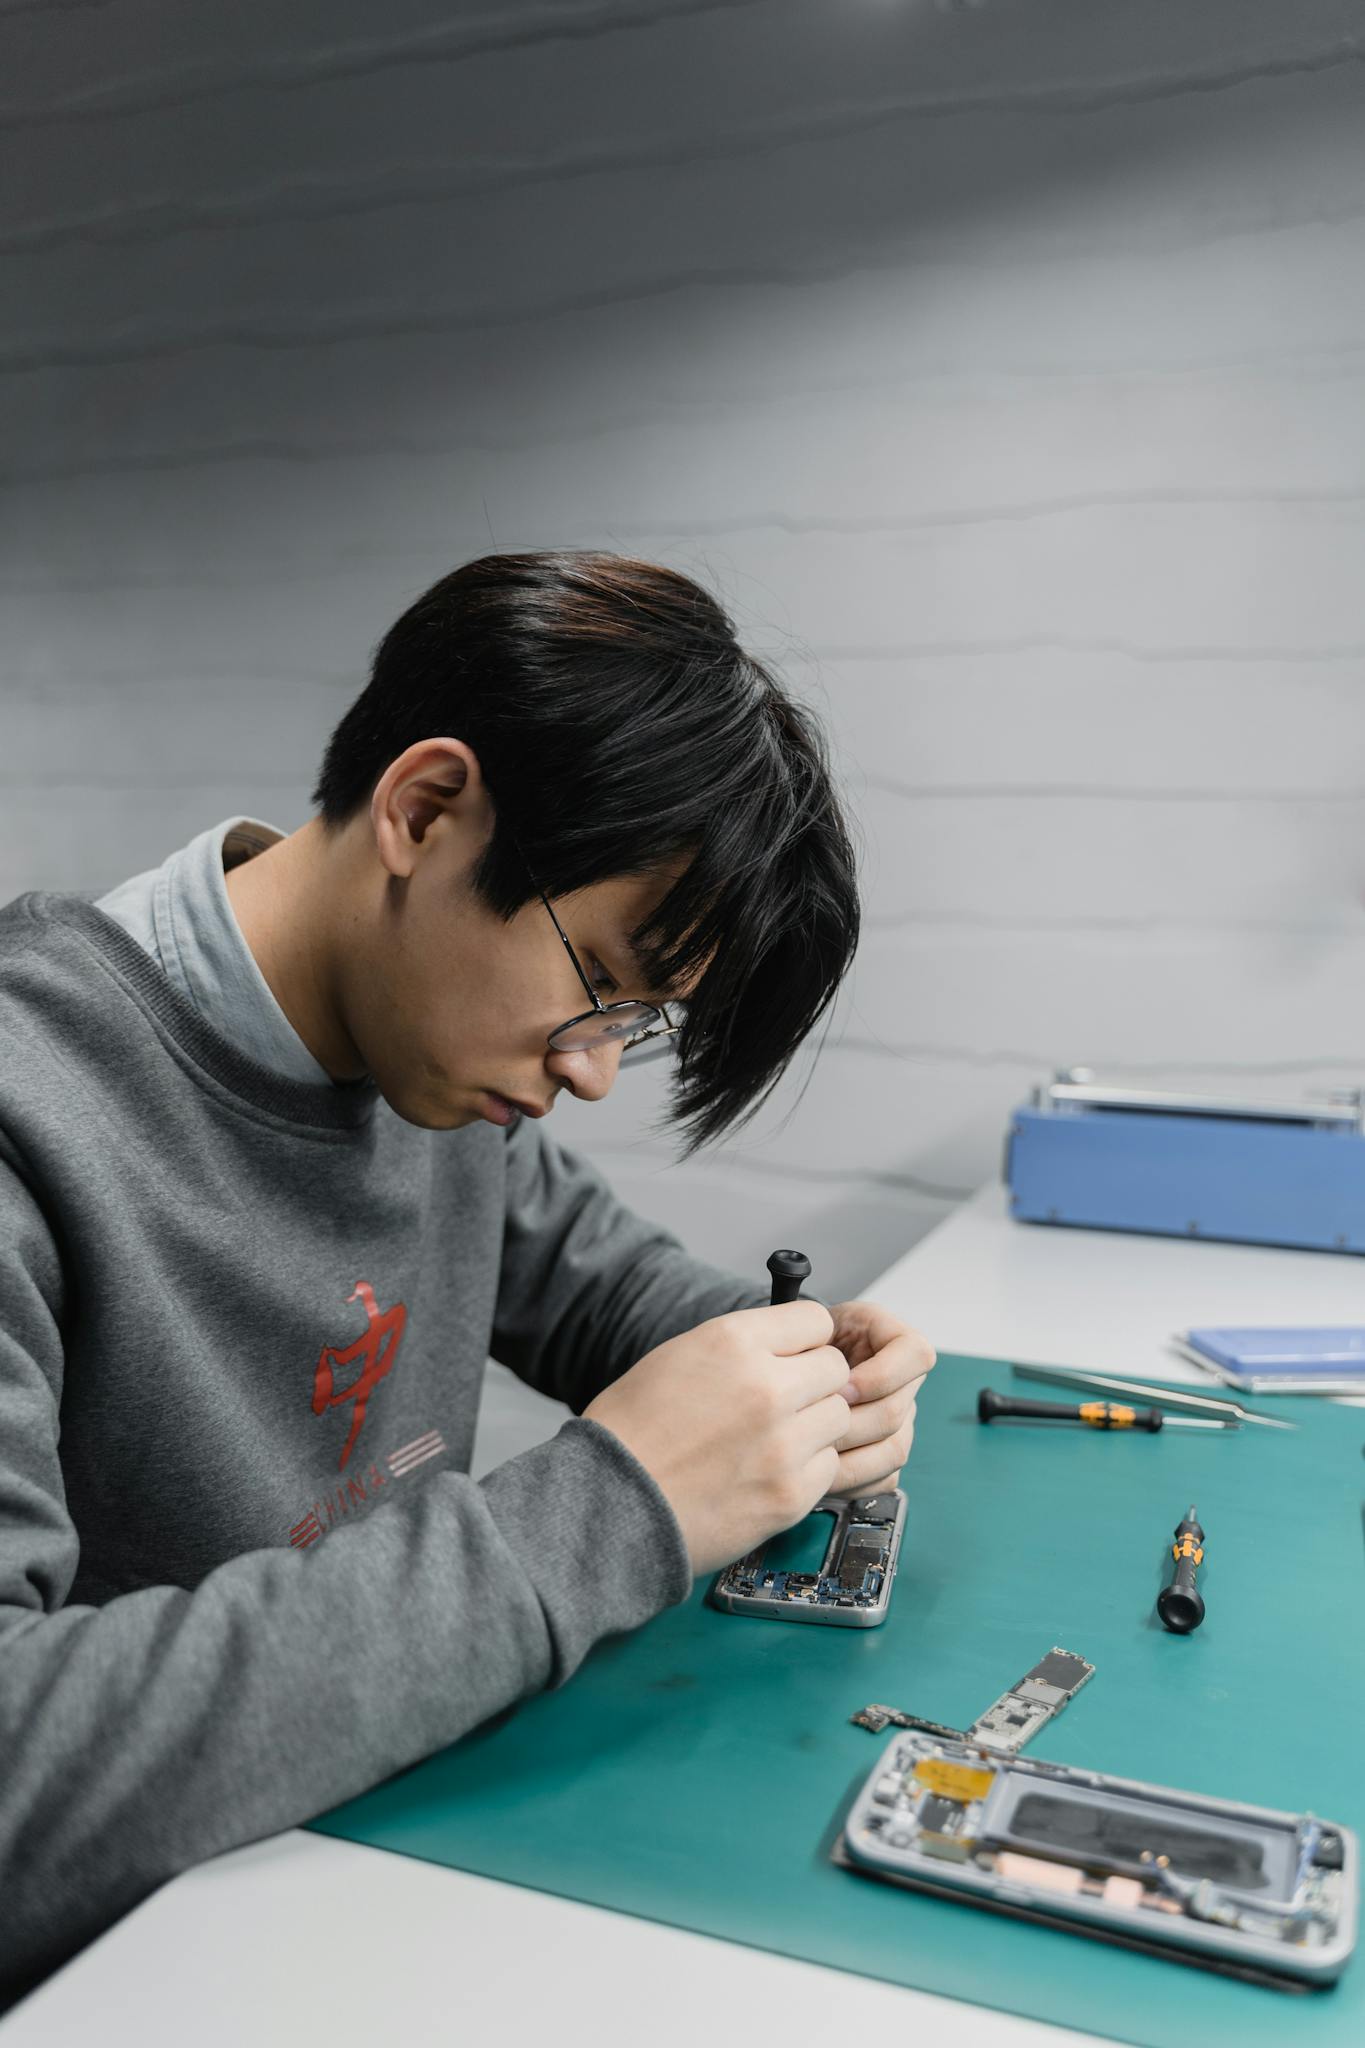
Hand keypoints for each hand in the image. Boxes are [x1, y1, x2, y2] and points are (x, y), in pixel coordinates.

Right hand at [582, 1300, 852, 1574]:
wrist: (608, 1506)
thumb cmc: (630, 1433)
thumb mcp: (676, 1356)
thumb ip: (740, 1346)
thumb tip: (786, 1345)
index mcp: (733, 1341)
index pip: (814, 1320)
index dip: (805, 1340)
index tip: (797, 1356)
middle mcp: (766, 1386)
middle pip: (835, 1369)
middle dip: (815, 1383)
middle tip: (784, 1403)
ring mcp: (783, 1443)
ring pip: (838, 1418)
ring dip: (814, 1427)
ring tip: (772, 1441)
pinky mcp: (790, 1494)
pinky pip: (828, 1467)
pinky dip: (807, 1470)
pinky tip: (769, 1472)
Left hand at [821, 1299, 934, 1497]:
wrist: (793, 1370)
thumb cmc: (803, 1344)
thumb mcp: (810, 1326)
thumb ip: (821, 1337)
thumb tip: (834, 1386)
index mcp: (895, 1341)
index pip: (916, 1355)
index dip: (879, 1376)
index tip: (840, 1383)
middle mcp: (906, 1383)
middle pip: (895, 1411)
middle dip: (847, 1421)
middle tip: (807, 1423)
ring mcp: (903, 1422)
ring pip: (894, 1450)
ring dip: (848, 1454)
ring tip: (809, 1450)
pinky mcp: (888, 1455)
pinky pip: (884, 1478)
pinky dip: (851, 1480)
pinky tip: (820, 1472)